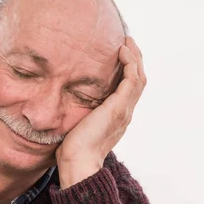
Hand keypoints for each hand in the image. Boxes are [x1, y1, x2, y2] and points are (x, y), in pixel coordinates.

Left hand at [56, 36, 146, 188]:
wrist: (78, 161)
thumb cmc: (72, 150)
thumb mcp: (78, 127)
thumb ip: (80, 116)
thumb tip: (65, 107)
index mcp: (117, 118)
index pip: (129, 90)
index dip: (127, 71)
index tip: (120, 56)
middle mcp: (125, 113)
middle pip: (138, 80)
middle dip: (134, 60)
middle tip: (127, 43)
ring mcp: (124, 110)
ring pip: (139, 77)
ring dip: (134, 57)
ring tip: (127, 42)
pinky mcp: (119, 107)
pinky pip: (132, 79)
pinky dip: (130, 63)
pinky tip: (122, 51)